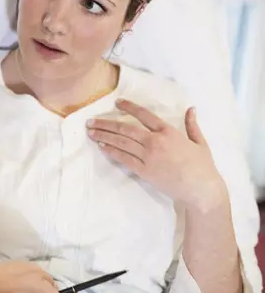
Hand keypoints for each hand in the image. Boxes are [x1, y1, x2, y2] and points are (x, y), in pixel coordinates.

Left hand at [86, 99, 226, 210]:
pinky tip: (101, 146)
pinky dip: (111, 151)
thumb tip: (191, 108)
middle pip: (125, 129)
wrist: (199, 189)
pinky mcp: (144, 171)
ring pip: (121, 142)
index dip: (129, 107)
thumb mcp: (200, 142)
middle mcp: (155, 141)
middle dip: (106, 124)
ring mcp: (148, 157)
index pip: (144, 115)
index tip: (117, 102)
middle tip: (90, 120)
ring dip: (103, 136)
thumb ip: (192, 125)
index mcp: (169, 132)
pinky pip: (123, 158)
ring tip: (90, 132)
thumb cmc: (202, 166)